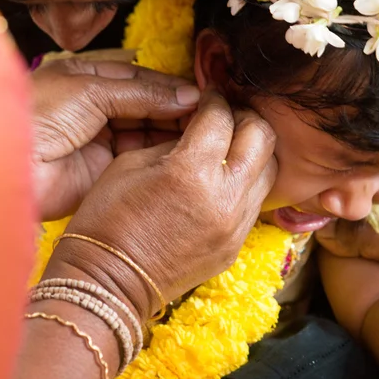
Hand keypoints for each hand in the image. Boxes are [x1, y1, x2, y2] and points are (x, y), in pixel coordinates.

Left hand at [32, 58, 199, 220]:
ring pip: (151, 133)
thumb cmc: (37, 115)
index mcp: (90, 80)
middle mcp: (101, 109)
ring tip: (206, 131)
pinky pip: (144, 158)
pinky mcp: (110, 169)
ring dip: (176, 132)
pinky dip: (164, 155)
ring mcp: (106, 140)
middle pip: (150, 107)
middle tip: (211, 114)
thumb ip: (141, 93)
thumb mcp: (90, 91)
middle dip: (178, 110)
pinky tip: (187, 151)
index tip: (203, 94)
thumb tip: (188, 96)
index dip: (172, 87)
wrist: (9, 166)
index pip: (142, 79)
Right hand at [48, 88, 276, 321]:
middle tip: (227, 116)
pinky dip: (247, 182)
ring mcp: (236, 225)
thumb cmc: (109, 219)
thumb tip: (200, 128)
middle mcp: (225, 198)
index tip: (210, 96)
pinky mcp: (238, 244)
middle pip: (262, 137)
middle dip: (246, 117)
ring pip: (269, 170)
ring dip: (254, 151)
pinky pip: (256, 202)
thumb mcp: (132, 163)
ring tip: (232, 147)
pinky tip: (226, 180)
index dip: (215, 99)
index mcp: (191, 172)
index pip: (221, 117)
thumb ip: (175, 141)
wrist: (110, 282)